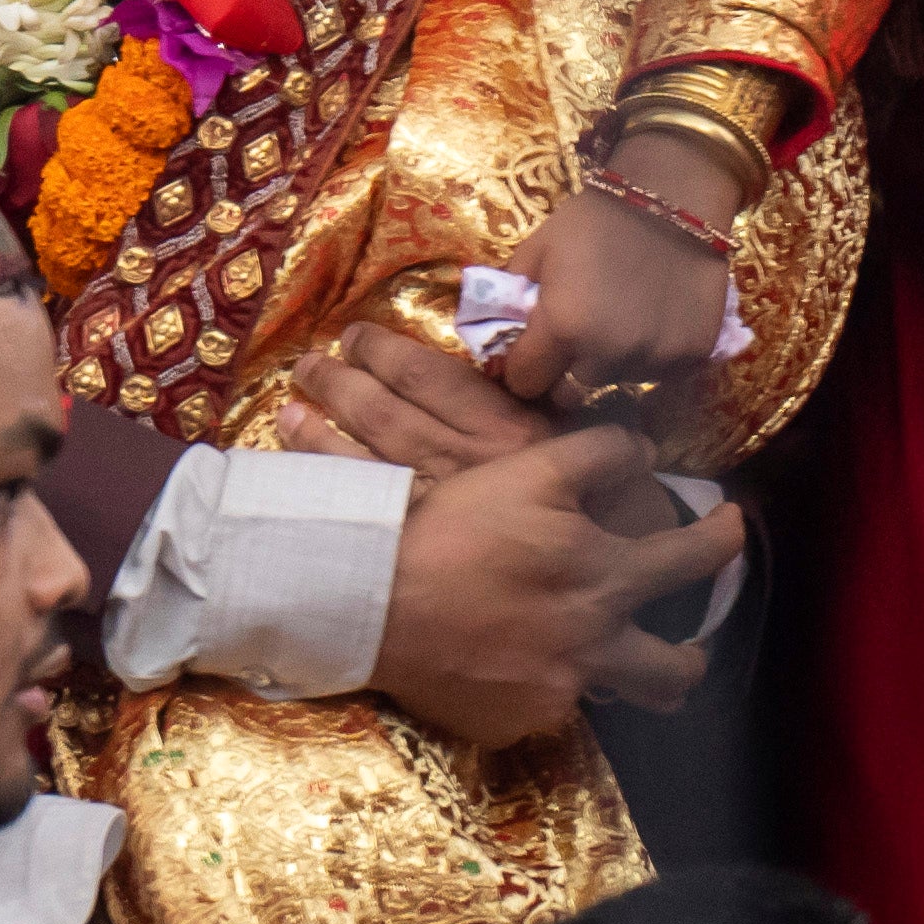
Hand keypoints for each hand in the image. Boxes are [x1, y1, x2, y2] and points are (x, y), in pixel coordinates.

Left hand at [279, 326, 666, 538]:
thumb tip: (510, 363)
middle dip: (338, 385)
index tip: (352, 337)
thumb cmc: (621, 512)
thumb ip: (546, 409)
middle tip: (308, 366)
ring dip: (319, 436)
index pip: (425, 375)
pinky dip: (328, 500)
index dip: (381, 353)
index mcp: (502, 424)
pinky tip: (299, 489)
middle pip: (381, 414)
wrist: (636, 586)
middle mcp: (465, 464)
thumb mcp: (592, 446)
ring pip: (362, 467)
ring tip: (288, 412)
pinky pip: (367, 522)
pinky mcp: (433, 558)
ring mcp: (443, 516)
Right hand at [362, 426, 742, 746]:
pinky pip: (546, 710)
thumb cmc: (452, 527)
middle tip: (687, 647)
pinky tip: (515, 665)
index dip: (722, 540)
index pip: (692, 560)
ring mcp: (556, 693)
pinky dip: (543, 687)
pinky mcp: (513, 723)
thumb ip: (599, 455)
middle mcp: (594, 644)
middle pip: (675, 669)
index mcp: (604, 576)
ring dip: (630, 683)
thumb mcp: (528, 468)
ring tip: (615, 668)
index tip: (732, 528)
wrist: (372, 598)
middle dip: (692, 656)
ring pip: (619, 699)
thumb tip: (646, 453)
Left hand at [495, 138, 743, 411]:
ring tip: (616, 323)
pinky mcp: (691, 358)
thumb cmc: (596, 220)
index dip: (522, 367)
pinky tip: (650, 321)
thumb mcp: (537, 249)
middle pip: (569, 395)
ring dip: (608, 365)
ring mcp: (654, 360)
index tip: (531, 350)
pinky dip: (648, 357)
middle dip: (563, 375)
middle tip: (573, 342)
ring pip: (615, 385)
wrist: (673, 200)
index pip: (524, 383)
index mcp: (562, 327)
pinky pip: (657, 375)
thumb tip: (496, 338)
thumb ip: (510, 298)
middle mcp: (608, 355)